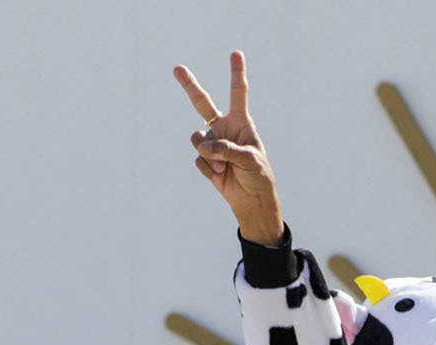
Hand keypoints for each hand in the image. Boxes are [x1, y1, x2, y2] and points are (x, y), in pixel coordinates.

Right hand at [173, 51, 282, 242]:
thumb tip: (203, 146)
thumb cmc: (258, 175)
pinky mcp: (204, 160)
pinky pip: (199, 159)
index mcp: (241, 122)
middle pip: (203, 103)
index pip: (238, 94)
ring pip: (197, 139)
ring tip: (222, 165)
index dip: (236, 74)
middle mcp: (223, 128)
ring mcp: (212, 143)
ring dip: (209, 153)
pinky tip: (220, 175)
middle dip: (190, 86)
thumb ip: (228, 149)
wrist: (250, 199)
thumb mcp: (250, 159)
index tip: (236, 54)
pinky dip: (208, 168)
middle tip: (177, 69)